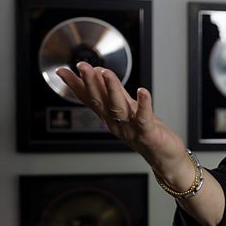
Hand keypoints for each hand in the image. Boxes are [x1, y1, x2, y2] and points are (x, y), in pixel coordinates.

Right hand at [55, 62, 187, 175]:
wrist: (164, 159)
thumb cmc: (147, 133)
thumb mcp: (128, 110)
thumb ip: (114, 93)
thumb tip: (99, 72)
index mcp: (110, 117)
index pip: (89, 99)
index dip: (75, 85)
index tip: (61, 71)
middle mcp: (116, 123)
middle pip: (100, 101)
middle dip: (90, 82)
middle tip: (82, 66)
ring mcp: (131, 129)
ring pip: (118, 107)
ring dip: (112, 89)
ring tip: (106, 73)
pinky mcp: (148, 133)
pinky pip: (144, 117)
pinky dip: (144, 103)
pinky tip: (142, 90)